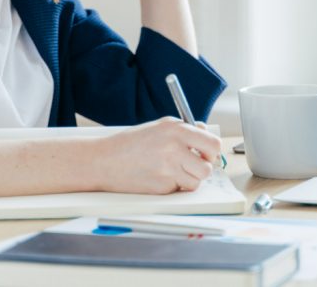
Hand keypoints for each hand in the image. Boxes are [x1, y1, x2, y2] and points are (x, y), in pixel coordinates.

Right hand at [91, 117, 221, 193]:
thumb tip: (206, 133)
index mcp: (176, 129)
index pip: (212, 143)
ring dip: (189, 179)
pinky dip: (174, 186)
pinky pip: (180, 189)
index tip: (207, 154)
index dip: (212, 151)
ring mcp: (169, 169)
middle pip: (208, 167)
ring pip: (197, 181)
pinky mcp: (162, 187)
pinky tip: (159, 177)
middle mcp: (174, 148)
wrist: (104, 161)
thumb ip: (184, 129)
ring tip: (174, 171)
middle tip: (195, 166)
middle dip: (204, 168)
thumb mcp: (159, 126)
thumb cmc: (131, 143)